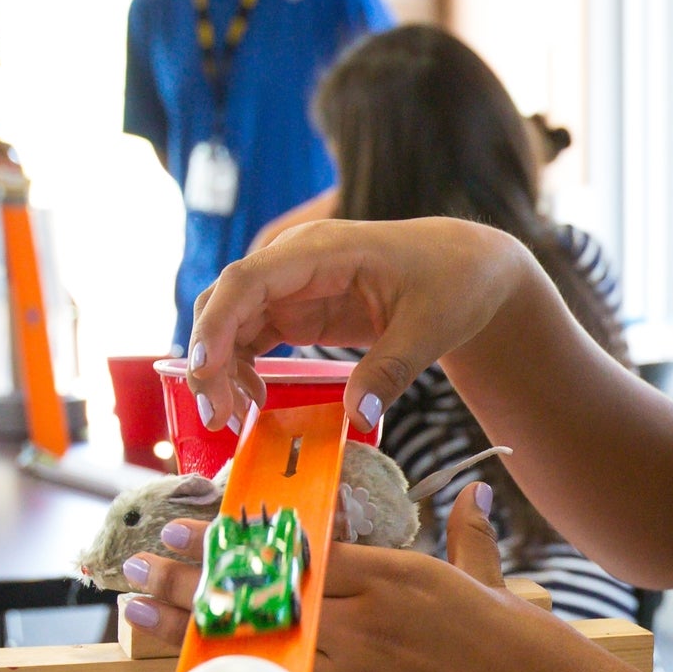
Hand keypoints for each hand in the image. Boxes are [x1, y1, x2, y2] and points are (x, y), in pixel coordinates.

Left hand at [118, 485, 629, 671]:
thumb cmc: (531, 650)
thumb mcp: (491, 582)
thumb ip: (466, 539)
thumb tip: (470, 498)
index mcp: (398, 575)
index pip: (300, 553)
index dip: (237, 545)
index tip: (189, 533)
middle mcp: (372, 622)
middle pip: (264, 600)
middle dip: (192, 586)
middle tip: (139, 572)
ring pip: (262, 653)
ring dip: (198, 638)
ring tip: (145, 623)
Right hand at [184, 217, 534, 435]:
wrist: (469, 268)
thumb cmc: (453, 281)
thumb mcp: (430, 327)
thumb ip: (391, 370)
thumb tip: (356, 417)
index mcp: (324, 250)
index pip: (249, 279)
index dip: (217, 322)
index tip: (202, 369)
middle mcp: (296, 262)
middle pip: (226, 303)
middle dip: (211, 359)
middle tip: (219, 418)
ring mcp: (293, 287)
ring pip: (231, 324)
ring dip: (222, 371)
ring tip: (234, 421)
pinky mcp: (298, 310)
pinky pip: (251, 339)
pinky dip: (243, 372)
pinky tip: (253, 406)